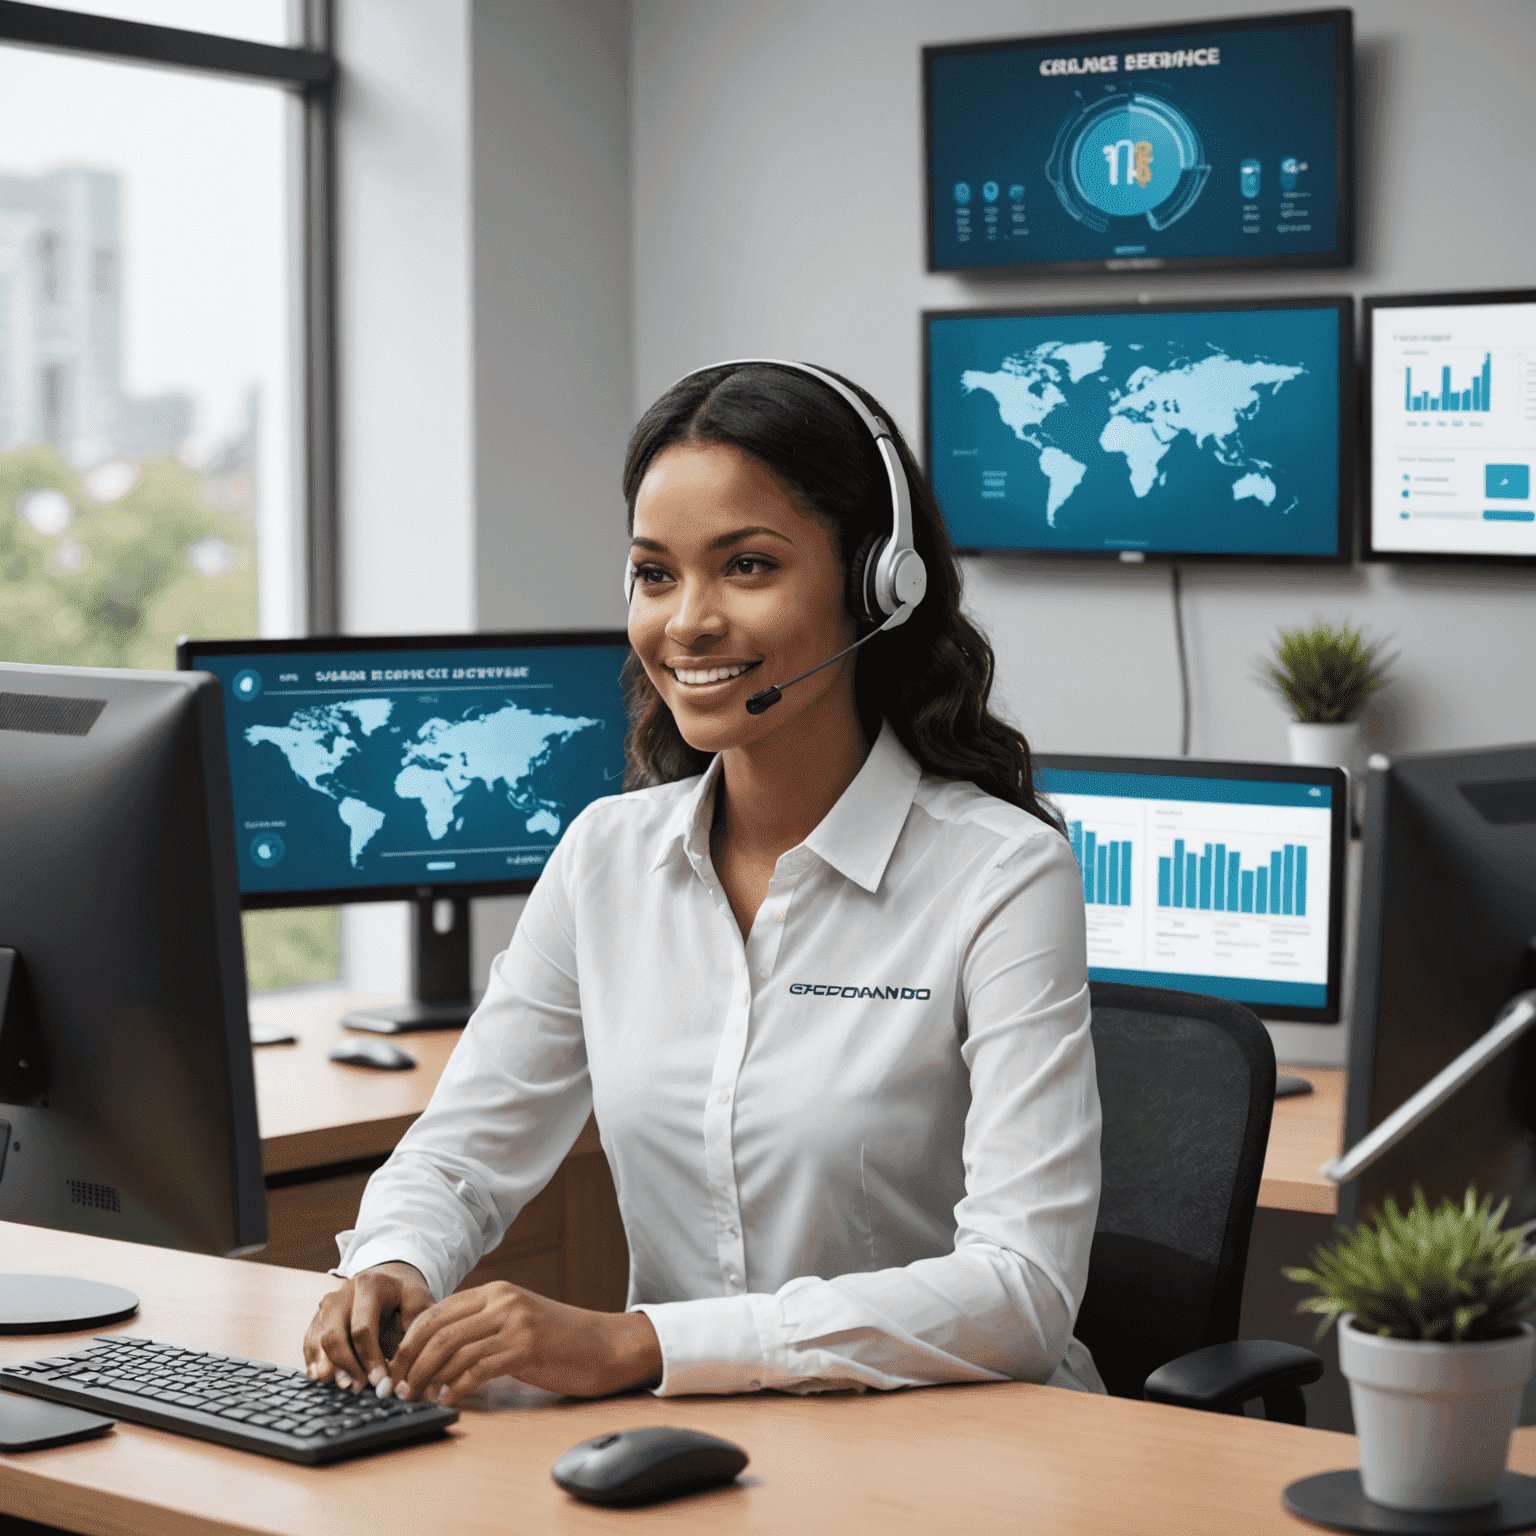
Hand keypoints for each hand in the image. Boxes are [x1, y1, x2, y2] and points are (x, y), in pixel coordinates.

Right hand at [304, 1261, 433, 1394]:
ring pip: (318, 1340)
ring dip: (328, 1368)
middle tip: (360, 1387)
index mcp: (369, 1285)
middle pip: (333, 1334)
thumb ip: (416, 1326)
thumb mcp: (419, 1300)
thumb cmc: (404, 1295)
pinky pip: (309, 1342)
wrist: (388, 1280)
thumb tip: (404, 1364)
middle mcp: (343, 1292)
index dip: (370, 1359)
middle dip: (346, 1366)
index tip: (380, 1381)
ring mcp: (327, 1304)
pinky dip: (314, 1362)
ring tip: (344, 1386)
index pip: (362, 1328)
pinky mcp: (318, 1317)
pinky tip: (323, 1378)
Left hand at [384, 1282, 662, 1405]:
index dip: (409, 1340)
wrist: (606, 1345)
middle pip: (438, 1329)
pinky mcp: (526, 1348)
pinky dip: (455, 1388)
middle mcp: (503, 1300)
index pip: (437, 1310)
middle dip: (410, 1361)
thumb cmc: (560, 1339)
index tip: (395, 1366)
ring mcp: (515, 1322)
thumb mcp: (517, 1321)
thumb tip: (437, 1351)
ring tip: (416, 1397)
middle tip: (397, 1387)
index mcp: (496, 1291)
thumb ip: (482, 1326)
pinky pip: (477, 1369)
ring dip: (427, 1377)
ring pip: (453, 1349)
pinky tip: (446, 1400)